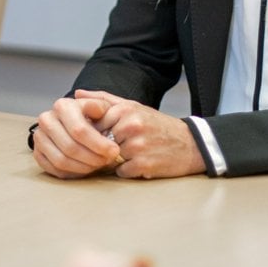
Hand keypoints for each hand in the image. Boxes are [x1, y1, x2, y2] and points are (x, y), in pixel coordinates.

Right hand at [32, 96, 120, 178]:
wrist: (71, 123)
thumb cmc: (90, 116)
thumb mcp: (99, 105)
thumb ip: (102, 105)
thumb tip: (100, 111)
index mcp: (62, 106)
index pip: (79, 130)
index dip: (98, 144)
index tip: (114, 151)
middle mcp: (47, 119)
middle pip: (70, 147)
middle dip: (93, 158)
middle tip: (107, 161)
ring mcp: (39, 137)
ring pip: (61, 161)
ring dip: (83, 167)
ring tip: (98, 165)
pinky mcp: (37, 153)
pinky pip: (54, 169)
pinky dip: (72, 173)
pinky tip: (86, 169)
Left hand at [76, 90, 205, 179]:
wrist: (190, 144)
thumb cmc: (157, 125)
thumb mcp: (133, 106)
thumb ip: (104, 100)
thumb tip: (77, 95)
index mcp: (126, 109)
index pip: (94, 124)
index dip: (98, 132)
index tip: (107, 134)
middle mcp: (131, 125)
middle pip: (101, 142)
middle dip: (107, 146)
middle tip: (123, 145)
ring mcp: (137, 146)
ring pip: (110, 158)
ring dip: (117, 159)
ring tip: (135, 153)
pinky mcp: (143, 165)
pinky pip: (121, 171)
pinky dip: (127, 170)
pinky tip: (140, 163)